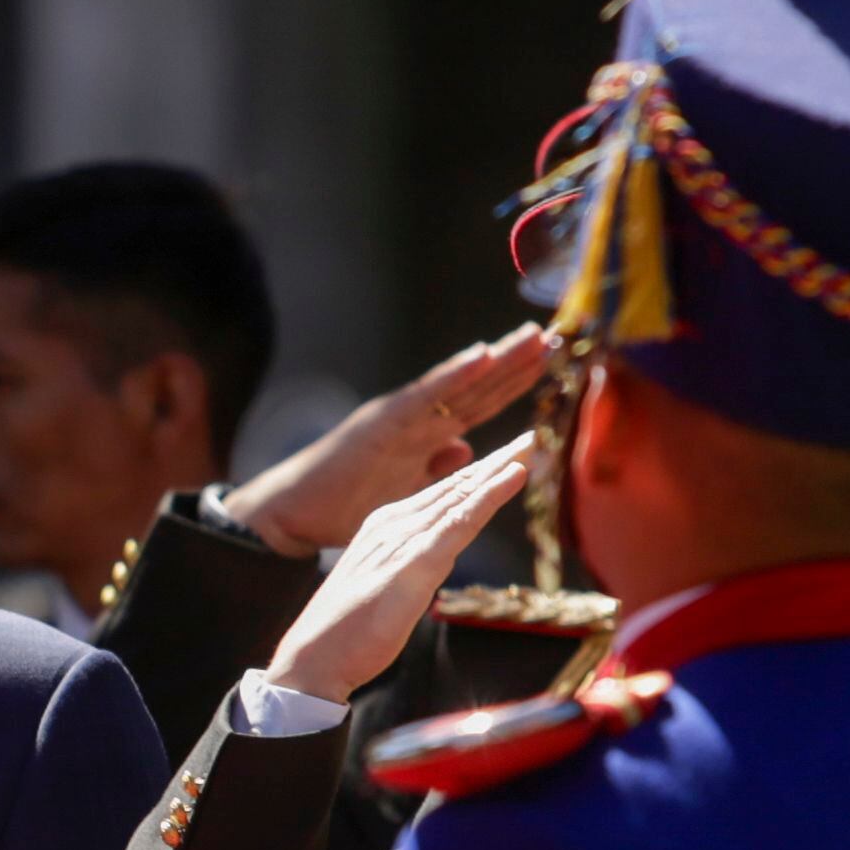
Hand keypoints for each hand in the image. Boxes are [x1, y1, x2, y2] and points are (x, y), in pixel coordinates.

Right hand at [222, 323, 549, 556]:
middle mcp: (414, 418)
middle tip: (556, 337)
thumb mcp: (403, 490)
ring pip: (458, 385)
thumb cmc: (342, 505)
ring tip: (532, 338)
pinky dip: (454, 375)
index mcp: (422, 434)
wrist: (293, 512)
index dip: (513, 385)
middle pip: (476, 388)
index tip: (550, 365)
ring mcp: (399, 417)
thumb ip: (433, 469)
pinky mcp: (381, 422)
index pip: (478, 404)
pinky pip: (425, 396)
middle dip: (516, 364)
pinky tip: (483, 355)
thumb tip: (466, 449)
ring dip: (497, 360)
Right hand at [265, 433, 535, 704]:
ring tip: (528, 448)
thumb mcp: (383, 587)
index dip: (475, 477)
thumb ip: (408, 566)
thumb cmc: (346, 630)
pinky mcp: (417, 561)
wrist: (314, 655)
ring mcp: (405, 540)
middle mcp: (394, 524)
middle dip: (492, 464)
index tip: (506, 461)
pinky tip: (514, 477)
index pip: (439, 496)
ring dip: (497, 470)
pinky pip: (462, 521)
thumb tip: (433, 561)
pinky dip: (491, 495)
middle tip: (528, 441)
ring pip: (460, 496)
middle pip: (453, 488)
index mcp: (384, 527)